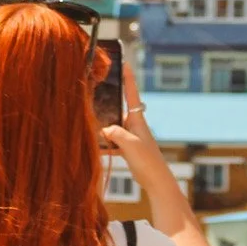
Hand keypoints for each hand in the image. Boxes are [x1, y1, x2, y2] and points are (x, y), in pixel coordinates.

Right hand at [102, 67, 171, 188]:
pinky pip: (112, 141)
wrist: (157, 182)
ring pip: (113, 126)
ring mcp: (131, 137)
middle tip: (95, 91)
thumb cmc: (147, 161)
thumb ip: (116, 133)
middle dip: (108, 102)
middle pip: (119, 109)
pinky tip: (94, 146)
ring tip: (89, 120)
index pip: (132, 94)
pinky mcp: (128, 149)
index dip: (128, 78)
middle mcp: (134, 126)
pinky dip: (104, 143)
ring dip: (103, 125)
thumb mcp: (130, 144)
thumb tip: (104, 128)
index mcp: (137, 120)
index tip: (125, 63)